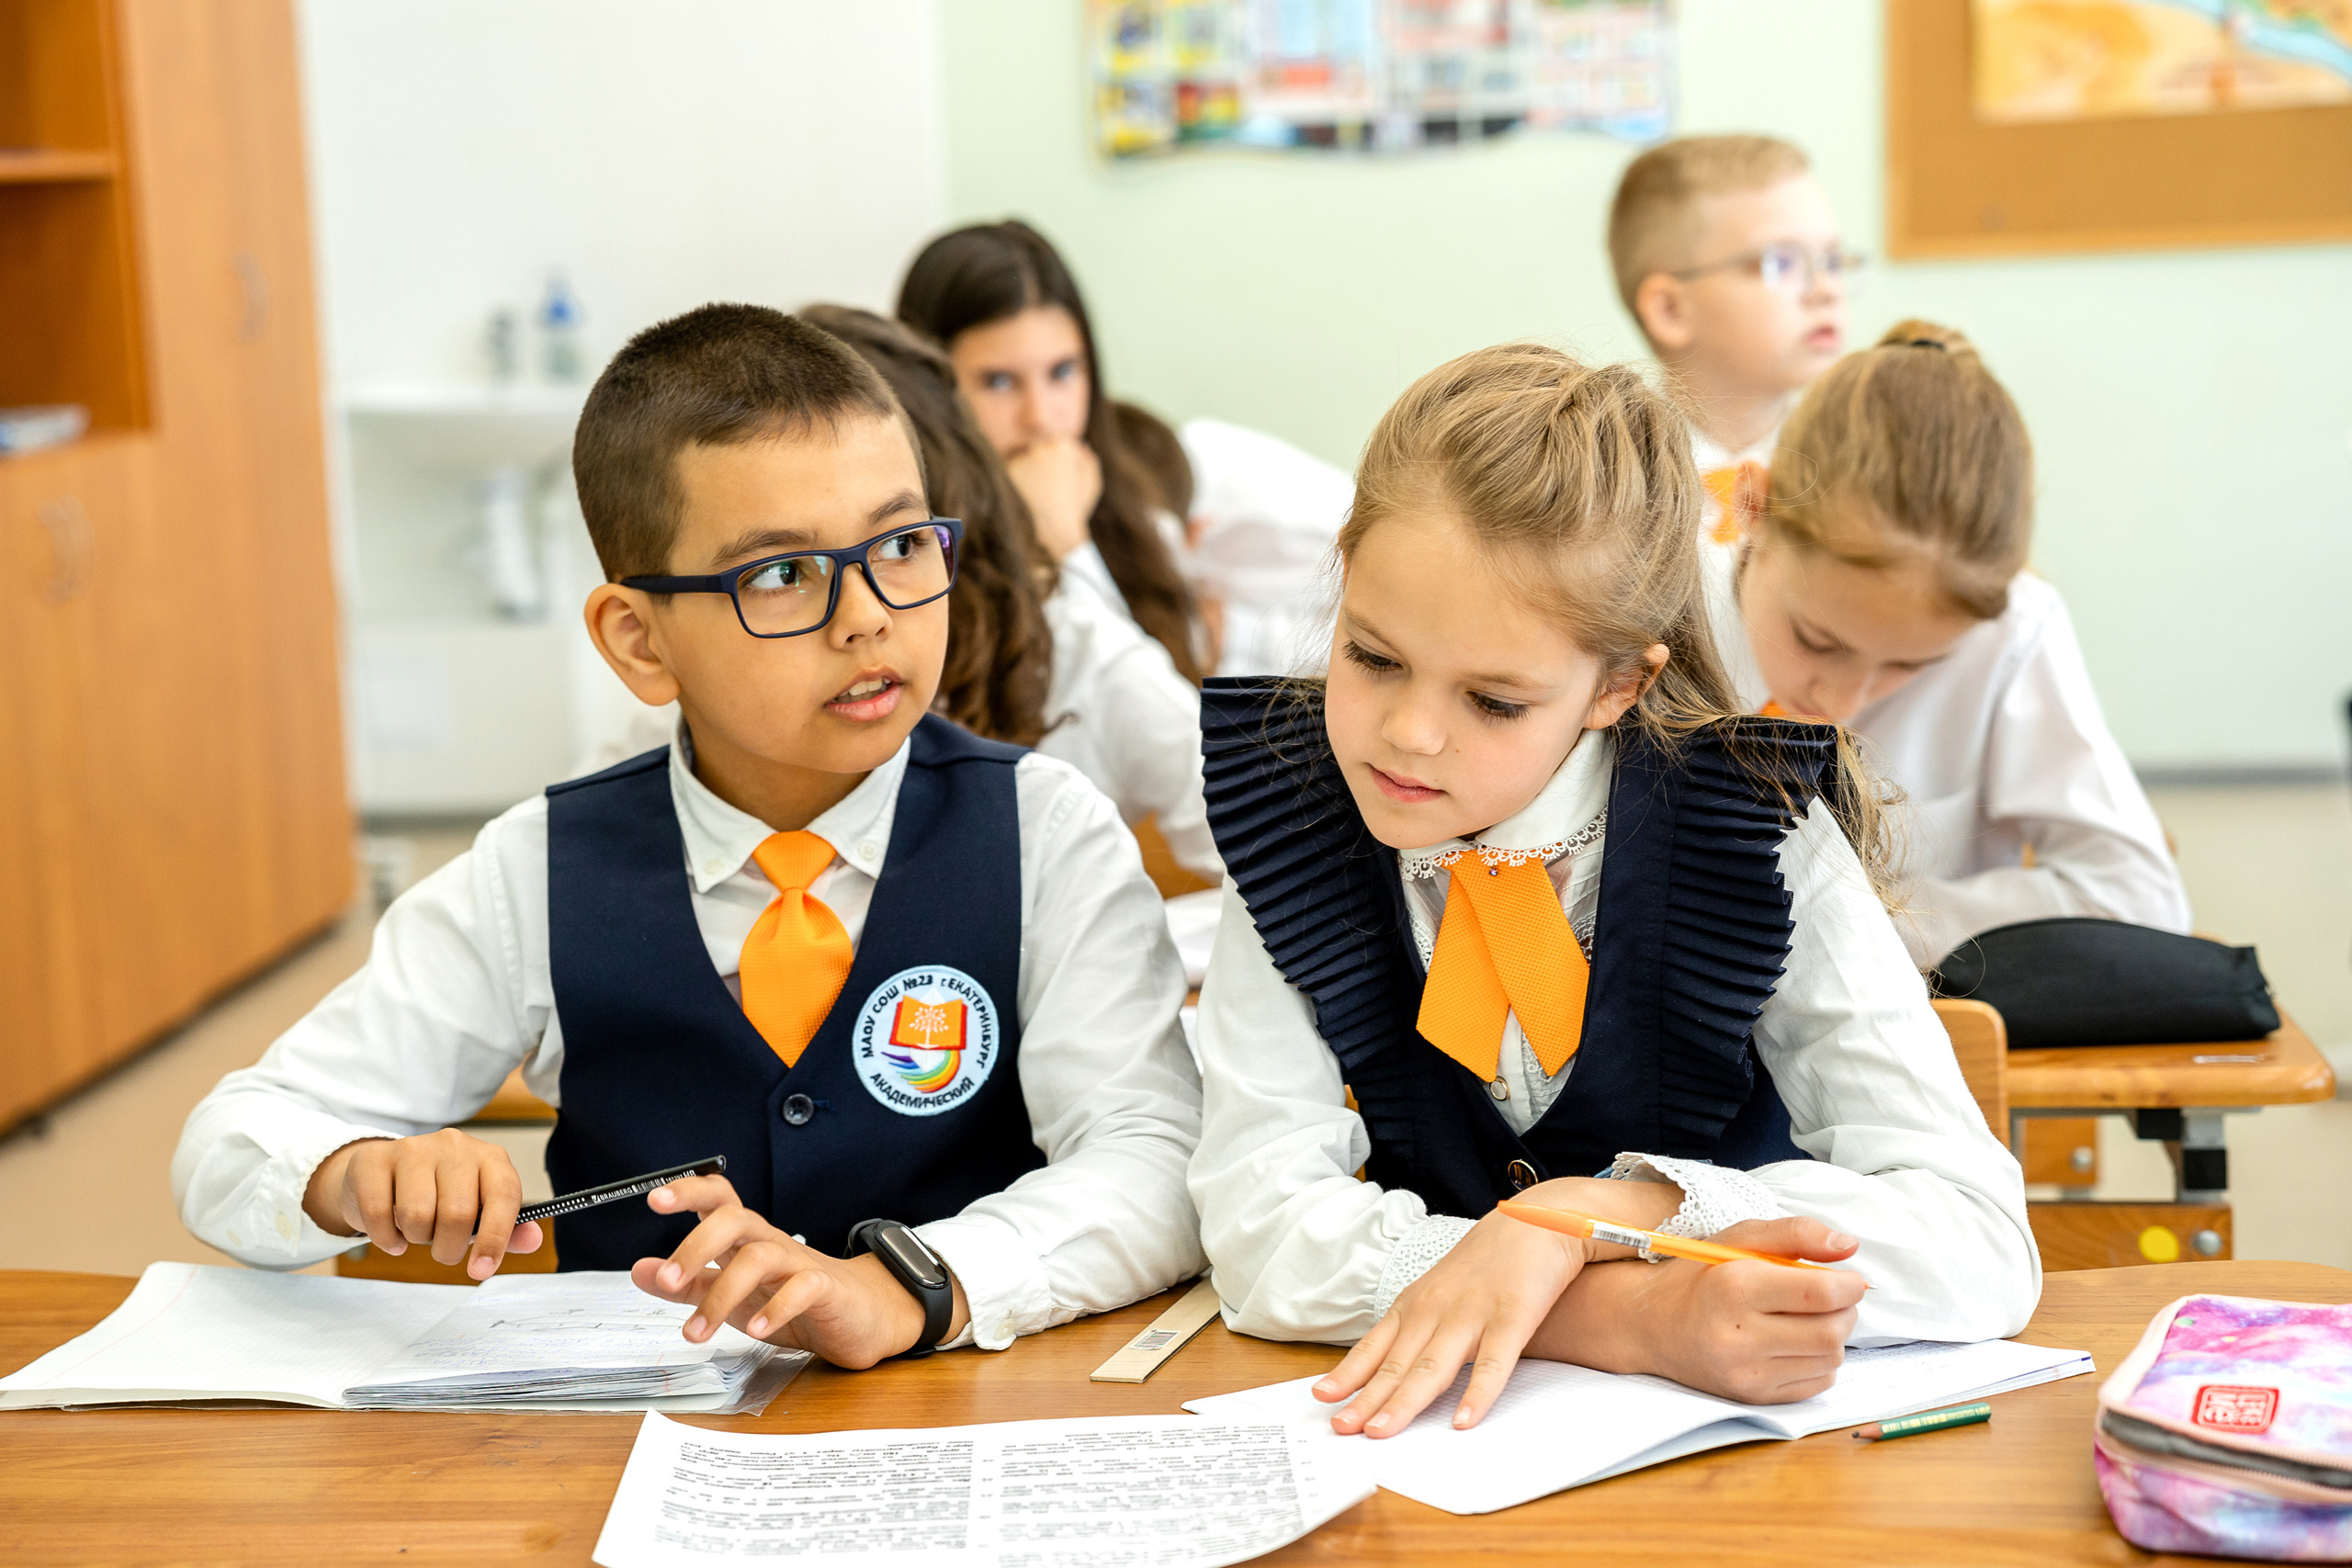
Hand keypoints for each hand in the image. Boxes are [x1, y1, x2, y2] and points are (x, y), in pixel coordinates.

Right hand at [301, 1129, 543, 1280]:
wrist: (382, 1173)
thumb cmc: (439, 1194)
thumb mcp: (477, 1209)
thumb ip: (508, 1229)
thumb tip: (533, 1240)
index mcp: (490, 1158)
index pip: (504, 1195)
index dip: (495, 1238)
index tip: (480, 1270)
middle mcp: (455, 1146)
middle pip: (457, 1213)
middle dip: (448, 1248)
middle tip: (441, 1249)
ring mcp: (413, 1148)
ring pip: (416, 1215)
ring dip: (415, 1239)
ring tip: (416, 1231)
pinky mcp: (374, 1160)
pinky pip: (378, 1213)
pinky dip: (385, 1238)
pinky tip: (393, 1234)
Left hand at [629, 1175, 969, 1369]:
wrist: (860, 1319)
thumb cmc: (792, 1301)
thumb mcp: (732, 1296)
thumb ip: (688, 1284)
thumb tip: (640, 1270)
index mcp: (745, 1239)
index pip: (717, 1199)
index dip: (688, 1191)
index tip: (655, 1200)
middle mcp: (770, 1242)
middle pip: (734, 1219)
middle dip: (696, 1245)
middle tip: (669, 1280)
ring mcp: (800, 1263)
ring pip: (759, 1258)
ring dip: (722, 1295)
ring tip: (697, 1331)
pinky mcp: (825, 1289)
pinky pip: (801, 1289)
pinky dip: (777, 1308)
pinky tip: (758, 1330)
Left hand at [1003, 437, 1100, 561]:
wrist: (1055, 531)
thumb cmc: (1076, 508)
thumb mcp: (1092, 484)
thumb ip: (1088, 460)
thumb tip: (1081, 445)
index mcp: (1064, 446)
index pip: (1056, 444)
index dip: (1057, 462)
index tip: (1058, 479)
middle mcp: (1042, 447)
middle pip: (1038, 449)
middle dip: (1041, 464)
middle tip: (1046, 489)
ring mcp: (1024, 458)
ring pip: (1023, 460)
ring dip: (1028, 473)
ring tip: (1036, 496)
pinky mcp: (1008, 471)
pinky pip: (1011, 474)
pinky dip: (1016, 484)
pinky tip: (1025, 499)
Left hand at [1313, 1175, 1681, 1437]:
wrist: (1538, 1220)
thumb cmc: (1487, 1262)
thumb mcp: (1441, 1289)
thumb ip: (1419, 1324)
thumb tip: (1392, 1365)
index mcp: (1416, 1304)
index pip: (1374, 1347)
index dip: (1348, 1375)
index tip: (1321, 1399)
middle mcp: (1436, 1310)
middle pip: (1396, 1364)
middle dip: (1366, 1399)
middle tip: (1340, 1429)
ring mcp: (1472, 1315)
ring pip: (1433, 1367)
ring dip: (1405, 1402)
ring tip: (1382, 1432)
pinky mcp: (1512, 1319)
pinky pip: (1492, 1364)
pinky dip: (1477, 1394)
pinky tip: (1463, 1421)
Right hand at [1531, 1216, 1865, 1403]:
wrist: (1653, 1325)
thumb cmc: (1701, 1275)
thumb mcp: (1741, 1237)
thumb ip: (1797, 1234)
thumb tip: (1849, 1247)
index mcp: (1736, 1286)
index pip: (1821, 1293)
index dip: (1849, 1285)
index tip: (1848, 1279)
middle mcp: (1739, 1335)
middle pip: (1832, 1331)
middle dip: (1845, 1310)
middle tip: (1830, 1297)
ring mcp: (1746, 1372)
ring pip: (1830, 1358)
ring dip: (1833, 1335)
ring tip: (1808, 1318)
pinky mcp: (1754, 1397)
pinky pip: (1818, 1383)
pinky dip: (1819, 1361)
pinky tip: (1795, 1343)